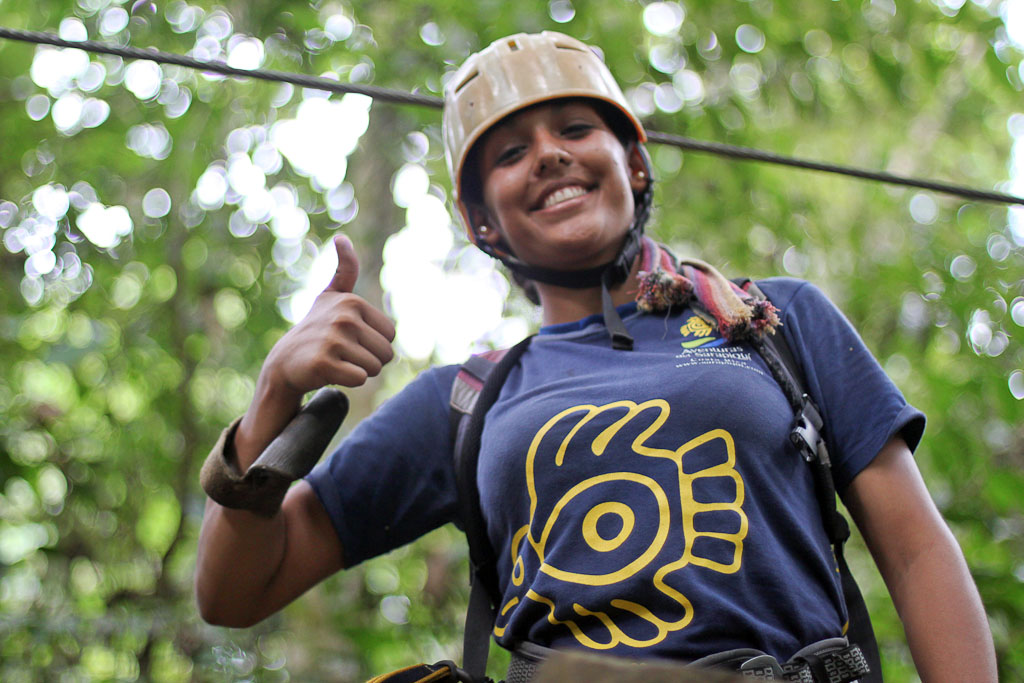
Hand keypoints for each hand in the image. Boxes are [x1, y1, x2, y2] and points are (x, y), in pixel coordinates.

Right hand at [262, 235, 395, 398]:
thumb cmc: (315, 330)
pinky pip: (359, 379)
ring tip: (336, 361)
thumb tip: (342, 237)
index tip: (350, 339)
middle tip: (343, 354)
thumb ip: (345, 270)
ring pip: (373, 368)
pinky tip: (329, 372)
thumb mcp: (331, 297)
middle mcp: (344, 317)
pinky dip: (348, 381)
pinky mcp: (324, 364)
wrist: (284, 362)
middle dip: (369, 360)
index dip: (374, 344)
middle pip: (386, 354)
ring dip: (358, 371)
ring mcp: (333, 340)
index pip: (391, 336)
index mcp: (353, 302)